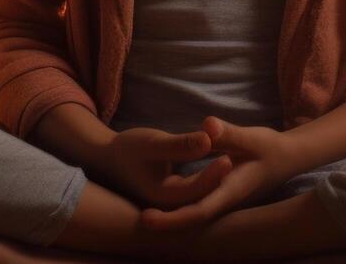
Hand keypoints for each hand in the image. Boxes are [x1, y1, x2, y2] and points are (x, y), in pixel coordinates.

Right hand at [89, 125, 235, 210]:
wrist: (107, 157)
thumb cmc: (127, 148)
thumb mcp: (153, 142)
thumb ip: (179, 144)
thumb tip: (207, 140)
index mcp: (162, 195)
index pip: (195, 189)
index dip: (213, 173)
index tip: (229, 156)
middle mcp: (169, 204)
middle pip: (203, 196)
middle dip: (220, 179)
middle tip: (238, 159)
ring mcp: (172, 201)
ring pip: (202, 195)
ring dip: (218, 180)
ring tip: (236, 159)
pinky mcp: (175, 194)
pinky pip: (197, 191)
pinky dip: (210, 179)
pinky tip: (224, 165)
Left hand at [138, 116, 298, 229]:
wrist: (288, 158)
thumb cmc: (270, 147)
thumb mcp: (251, 137)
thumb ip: (228, 133)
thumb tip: (207, 126)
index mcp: (231, 190)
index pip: (199, 209)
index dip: (173, 216)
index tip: (148, 216)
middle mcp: (225, 200)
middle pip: (192, 219)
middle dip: (168, 222)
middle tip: (142, 220)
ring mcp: (222, 200)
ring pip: (194, 215)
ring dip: (172, 217)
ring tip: (146, 215)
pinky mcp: (219, 194)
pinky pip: (197, 206)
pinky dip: (180, 208)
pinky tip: (163, 205)